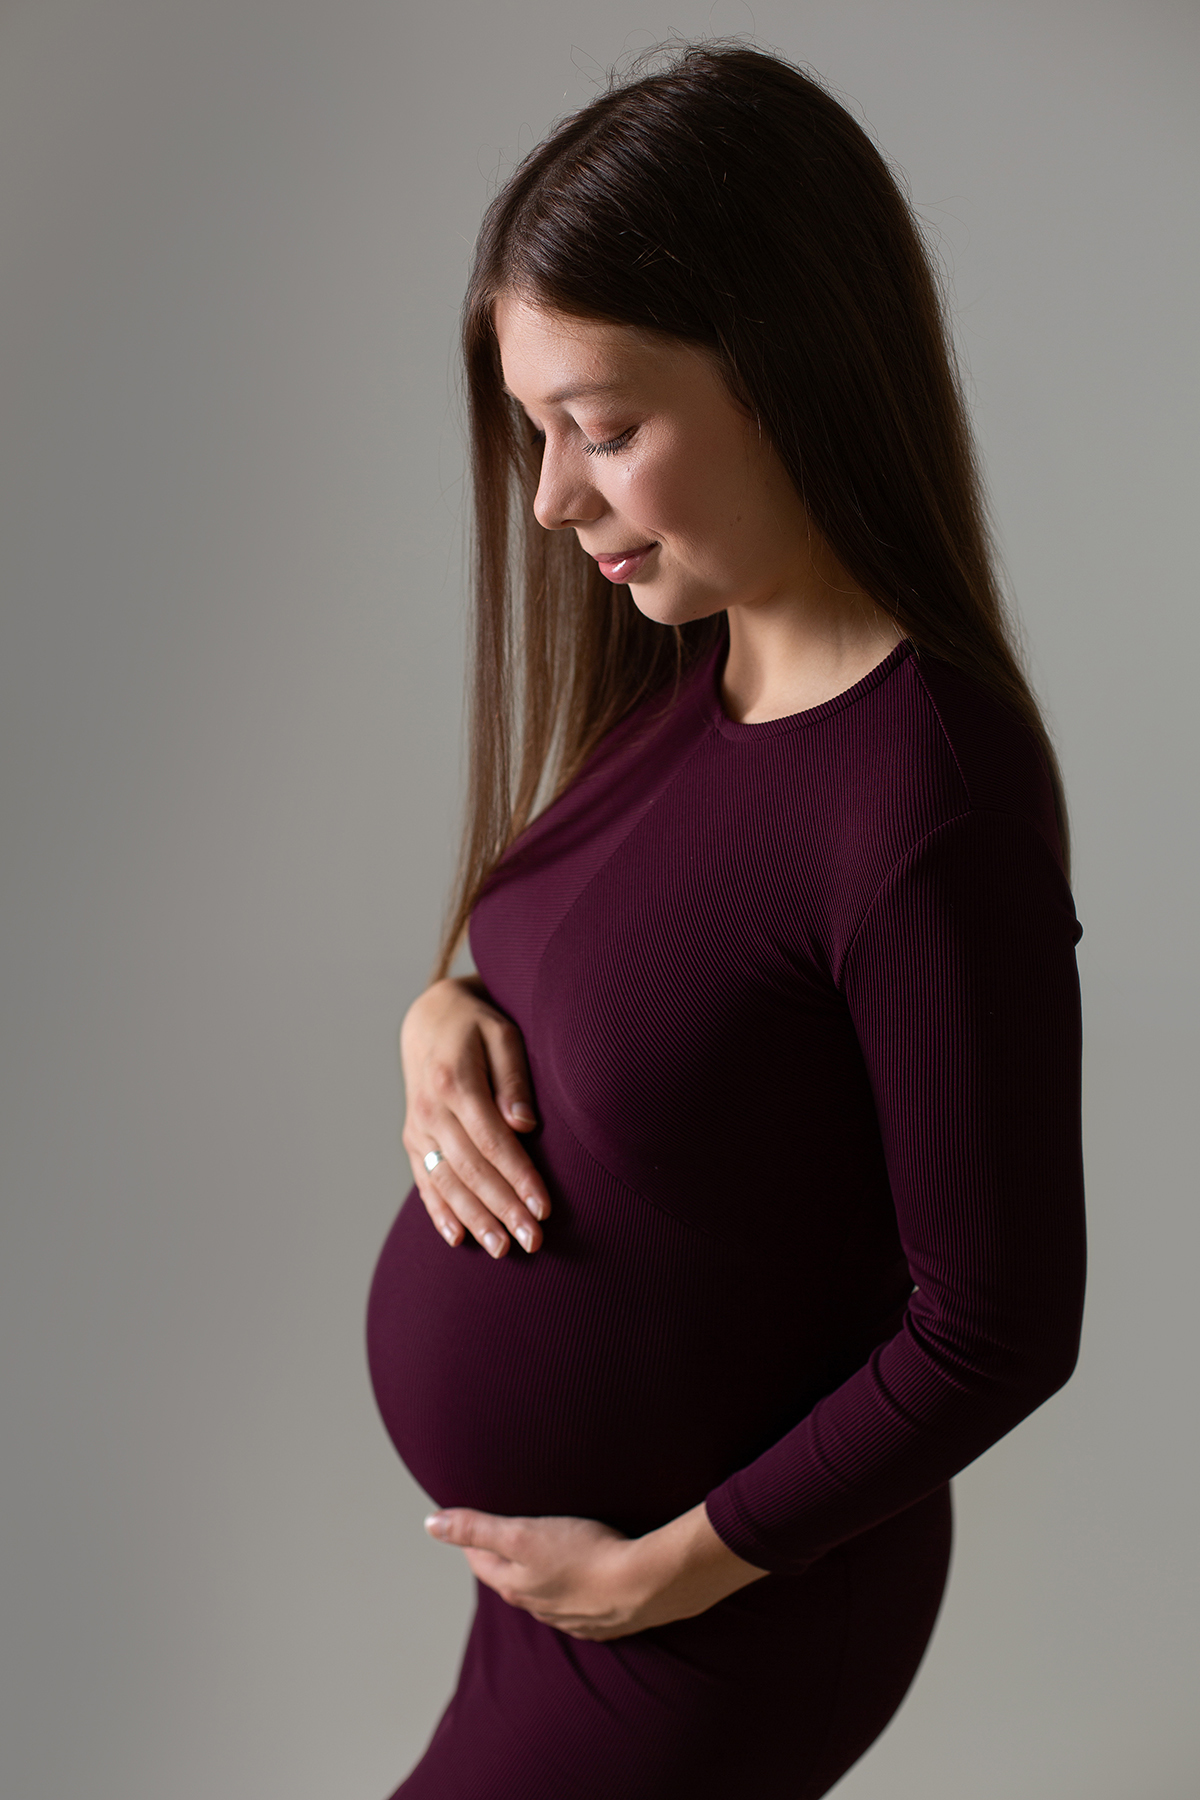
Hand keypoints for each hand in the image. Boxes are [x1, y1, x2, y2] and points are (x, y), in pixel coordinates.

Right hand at [401, 977, 551, 1257]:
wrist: (429, 1019)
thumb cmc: (478, 1027)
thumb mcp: (503, 1034)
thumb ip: (513, 1078)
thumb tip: (525, 1124)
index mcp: (455, 1082)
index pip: (492, 1141)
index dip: (519, 1176)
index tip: (544, 1207)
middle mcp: (430, 1109)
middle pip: (470, 1169)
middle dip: (502, 1208)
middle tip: (533, 1241)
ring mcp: (417, 1128)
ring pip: (447, 1182)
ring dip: (474, 1220)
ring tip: (502, 1250)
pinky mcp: (412, 1140)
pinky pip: (424, 1181)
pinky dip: (439, 1212)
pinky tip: (458, 1239)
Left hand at [423, 1502, 766, 1640]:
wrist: (645, 1582)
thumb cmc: (584, 1553)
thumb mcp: (522, 1532)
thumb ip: (476, 1526)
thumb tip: (430, 1523)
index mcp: (514, 1585)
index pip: (480, 1560)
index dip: (474, 1537)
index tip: (475, 1519)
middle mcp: (537, 1607)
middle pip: (511, 1578)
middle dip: (506, 1555)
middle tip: (510, 1530)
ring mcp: (569, 1618)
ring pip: (544, 1593)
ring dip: (541, 1573)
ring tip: (548, 1549)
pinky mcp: (601, 1619)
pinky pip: (577, 1604)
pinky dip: (574, 1588)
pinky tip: (585, 1574)